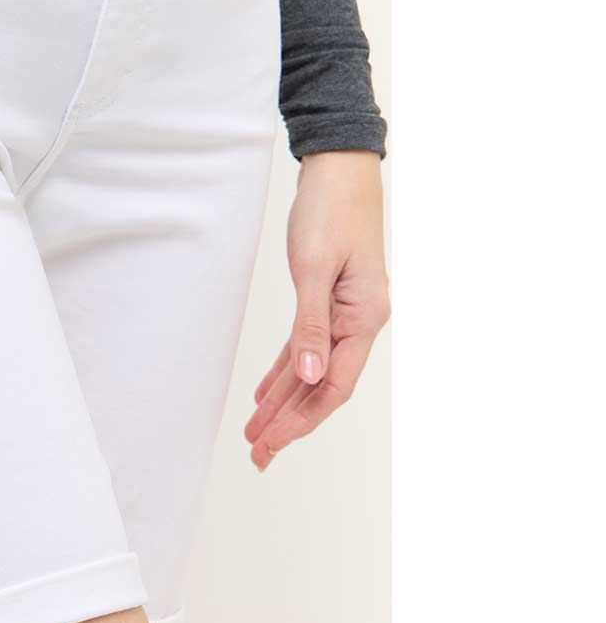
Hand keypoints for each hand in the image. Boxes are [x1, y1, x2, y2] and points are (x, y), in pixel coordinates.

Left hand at [245, 150, 389, 471]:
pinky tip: (267, 394)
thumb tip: (307, 377)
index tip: (273, 443)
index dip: (302, 418)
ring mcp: (347, 312)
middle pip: (323, 386)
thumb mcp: (314, 267)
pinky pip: (306, 347)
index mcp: (365, 317)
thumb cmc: (330, 209)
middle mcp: (360, 321)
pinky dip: (285, 372)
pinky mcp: (329, 299)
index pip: (334, 384)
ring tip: (257, 434)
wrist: (339, 168)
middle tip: (258, 454)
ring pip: (312, 371)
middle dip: (290, 422)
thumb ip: (311, 324)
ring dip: (285, 403)